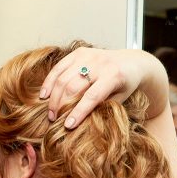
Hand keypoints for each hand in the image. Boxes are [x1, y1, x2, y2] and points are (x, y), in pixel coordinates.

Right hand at [39, 47, 164, 127]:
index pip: (92, 96)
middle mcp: (100, 63)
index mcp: (114, 76)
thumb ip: (101, 108)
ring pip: (63, 78)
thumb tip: (81, 124)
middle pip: (73, 87)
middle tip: (54, 121)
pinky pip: (59, 67)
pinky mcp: (79, 52)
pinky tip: (44, 95)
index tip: (68, 126)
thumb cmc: (126, 85)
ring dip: (53, 97)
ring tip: (50, 112)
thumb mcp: (119, 99)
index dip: (79, 112)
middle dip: (61, 106)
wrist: (132, 62)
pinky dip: (49, 81)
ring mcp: (88, 55)